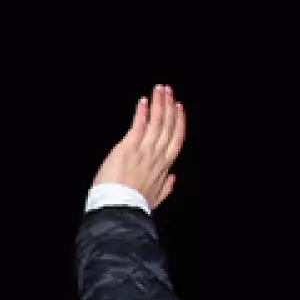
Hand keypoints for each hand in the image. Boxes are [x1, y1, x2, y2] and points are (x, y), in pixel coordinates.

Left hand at [93, 85, 186, 209]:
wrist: (120, 209)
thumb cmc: (134, 205)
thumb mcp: (155, 198)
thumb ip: (165, 187)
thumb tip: (173, 177)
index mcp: (164, 167)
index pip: (176, 139)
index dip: (179, 121)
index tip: (179, 108)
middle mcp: (156, 156)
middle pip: (168, 126)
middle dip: (169, 106)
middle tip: (168, 91)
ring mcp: (143, 151)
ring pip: (156, 122)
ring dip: (158, 104)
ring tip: (159, 90)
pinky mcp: (128, 148)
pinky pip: (138, 126)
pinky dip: (141, 113)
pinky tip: (143, 102)